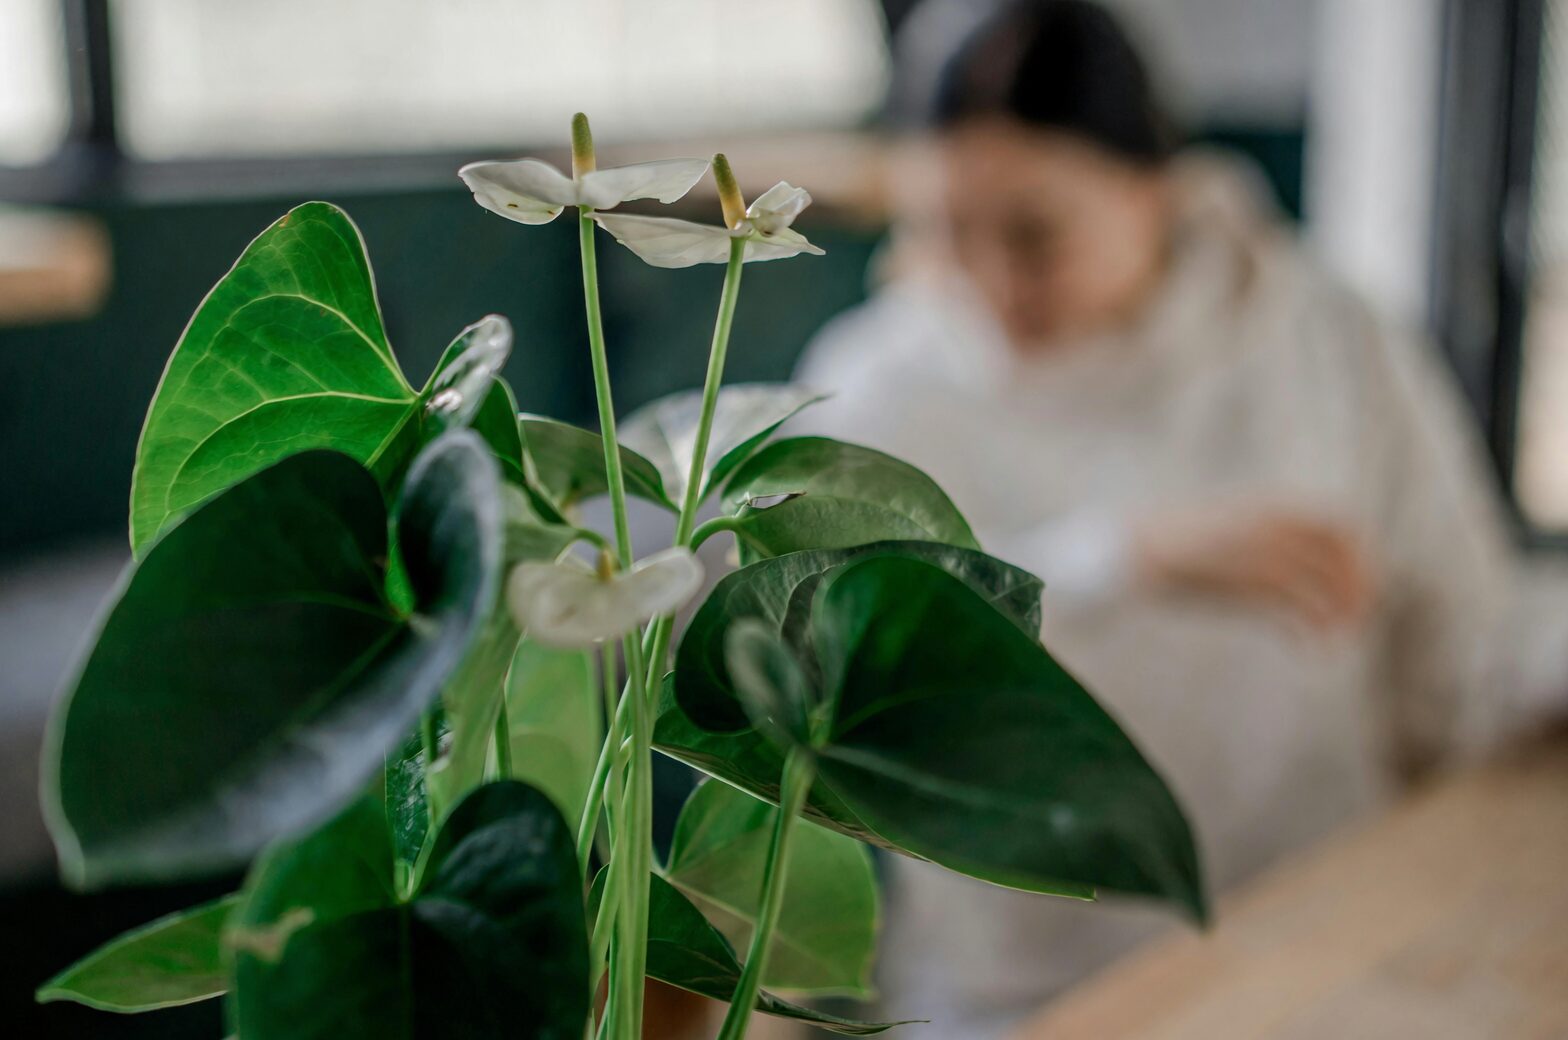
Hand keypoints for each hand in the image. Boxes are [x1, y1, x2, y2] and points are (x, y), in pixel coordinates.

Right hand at [1132, 507, 1374, 630]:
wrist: (1138, 549)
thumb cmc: (1182, 546)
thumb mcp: (1232, 531)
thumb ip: (1266, 540)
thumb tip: (1297, 565)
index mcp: (1272, 508)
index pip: (1340, 526)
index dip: (1359, 557)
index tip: (1360, 587)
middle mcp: (1273, 526)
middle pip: (1340, 555)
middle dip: (1358, 588)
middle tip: (1356, 619)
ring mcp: (1261, 551)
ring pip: (1325, 583)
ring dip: (1340, 614)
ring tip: (1336, 640)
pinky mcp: (1246, 581)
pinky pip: (1297, 608)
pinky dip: (1312, 632)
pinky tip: (1309, 651)